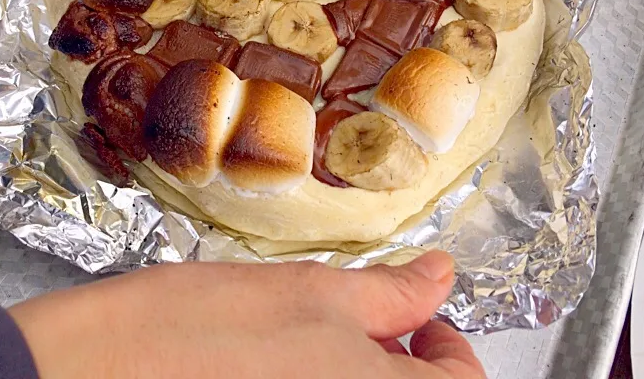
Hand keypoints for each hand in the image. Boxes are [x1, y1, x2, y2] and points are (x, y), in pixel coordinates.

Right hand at [9, 251, 485, 378]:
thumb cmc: (192, 334)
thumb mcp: (304, 292)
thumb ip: (387, 291)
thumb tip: (442, 275)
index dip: (450, 349)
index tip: (417, 317)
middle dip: (400, 364)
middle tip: (360, 324)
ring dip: (352, 372)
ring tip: (305, 345)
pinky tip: (272, 370)